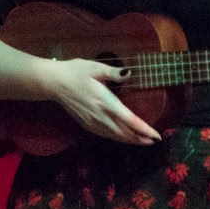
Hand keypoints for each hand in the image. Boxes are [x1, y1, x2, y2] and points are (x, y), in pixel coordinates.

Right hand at [40, 58, 160, 144]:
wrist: (52, 83)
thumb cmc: (74, 72)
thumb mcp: (94, 67)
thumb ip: (113, 72)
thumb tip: (130, 73)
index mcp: (105, 102)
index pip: (130, 120)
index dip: (145, 130)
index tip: (157, 136)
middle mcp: (100, 115)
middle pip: (124, 133)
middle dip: (140, 139)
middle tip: (154, 141)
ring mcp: (92, 122)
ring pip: (115, 136)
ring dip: (130, 140)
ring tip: (142, 142)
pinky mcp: (86, 123)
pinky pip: (105, 135)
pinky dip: (117, 138)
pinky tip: (122, 137)